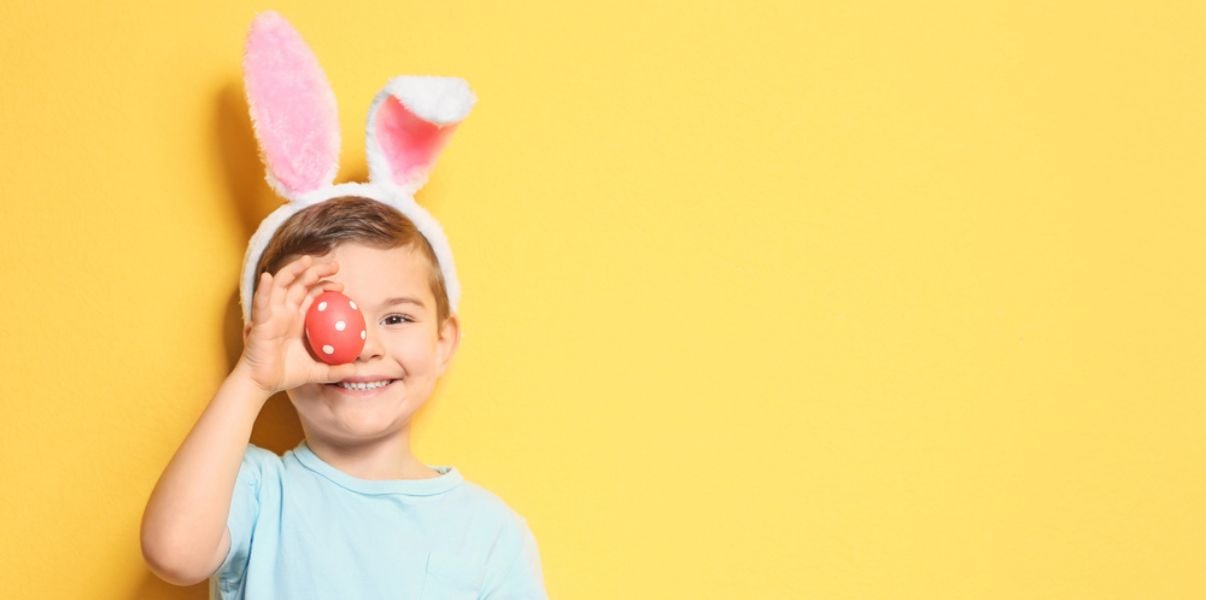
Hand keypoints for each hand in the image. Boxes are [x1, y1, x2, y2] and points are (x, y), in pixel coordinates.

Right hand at [238, 255, 357, 395]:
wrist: (263, 384)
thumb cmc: (287, 374)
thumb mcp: (318, 372)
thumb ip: (336, 369)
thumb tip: (356, 369)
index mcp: (298, 318)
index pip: (313, 294)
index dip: (326, 286)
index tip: (342, 286)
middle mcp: (285, 311)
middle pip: (301, 283)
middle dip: (317, 270)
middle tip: (335, 265)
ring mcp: (272, 314)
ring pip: (282, 284)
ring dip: (293, 270)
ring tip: (308, 260)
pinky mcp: (260, 321)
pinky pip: (261, 302)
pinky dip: (263, 288)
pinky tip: (267, 277)